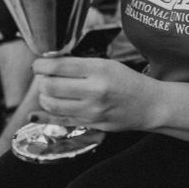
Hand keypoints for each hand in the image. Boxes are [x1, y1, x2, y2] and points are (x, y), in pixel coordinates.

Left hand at [28, 57, 159, 131]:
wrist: (149, 105)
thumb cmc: (128, 81)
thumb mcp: (108, 64)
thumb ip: (81, 64)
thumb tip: (50, 62)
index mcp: (99, 70)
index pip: (59, 66)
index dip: (41, 64)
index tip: (39, 64)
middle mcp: (95, 91)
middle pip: (51, 85)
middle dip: (41, 80)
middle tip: (43, 76)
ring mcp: (92, 111)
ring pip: (52, 105)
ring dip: (44, 96)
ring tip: (48, 90)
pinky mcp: (91, 125)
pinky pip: (60, 121)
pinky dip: (47, 114)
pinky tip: (42, 109)